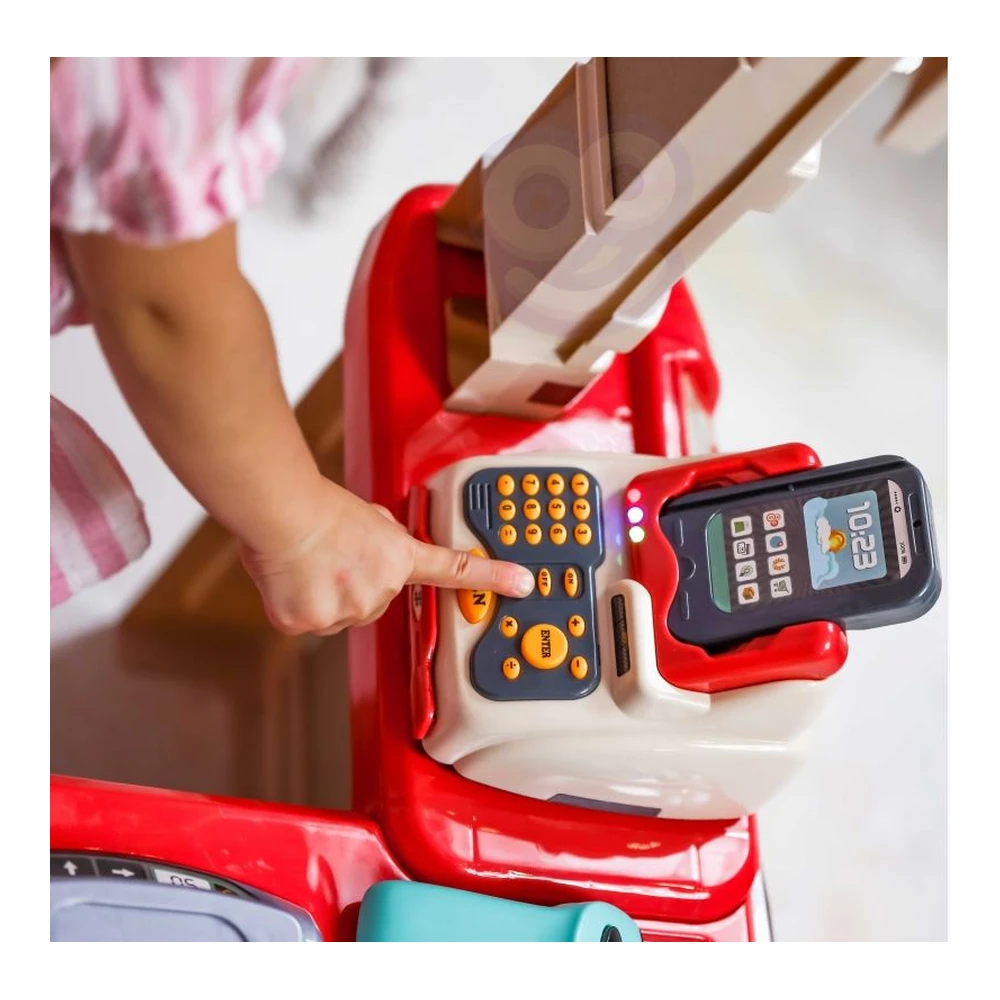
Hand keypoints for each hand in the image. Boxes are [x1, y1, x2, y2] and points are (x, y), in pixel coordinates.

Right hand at [240, 479, 535, 635]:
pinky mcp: (312, 624)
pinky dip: (298, 604)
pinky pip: (309, 620)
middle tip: (333, 558)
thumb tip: (384, 545)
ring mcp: (347, 610)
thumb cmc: (317, 508)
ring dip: (326, 594)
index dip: (492, 578)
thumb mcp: (368, 517)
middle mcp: (380, 589)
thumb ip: (384, 539)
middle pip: (375, 601)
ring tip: (309, 563)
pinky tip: (292, 579)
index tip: (523, 583)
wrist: (282, 513)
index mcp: (398, 557)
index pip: (455, 570)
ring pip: (341, 613)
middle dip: (357, 584)